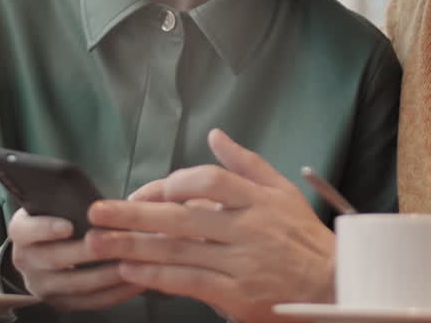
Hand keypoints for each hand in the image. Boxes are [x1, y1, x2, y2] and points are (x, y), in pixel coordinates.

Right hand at [7, 207, 143, 309]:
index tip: (69, 226)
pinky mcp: (60, 302)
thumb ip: (68, 201)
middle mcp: (26, 260)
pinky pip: (89, 301)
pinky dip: (114, 293)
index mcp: (21, 231)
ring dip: (106, 275)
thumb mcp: (53, 205)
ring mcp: (42, 285)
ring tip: (130, 262)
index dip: (46, 228)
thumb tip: (99, 202)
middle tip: (114, 243)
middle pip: (54, 258)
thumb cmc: (58, 218)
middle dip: (88, 252)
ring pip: (75, 284)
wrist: (45, 247)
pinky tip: (133, 282)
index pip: (25, 230)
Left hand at [86, 129, 334, 321]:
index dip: (171, 185)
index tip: (143, 194)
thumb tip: (215, 136)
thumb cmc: (303, 238)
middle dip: (133, 215)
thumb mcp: (283, 192)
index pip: (208, 182)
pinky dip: (156, 276)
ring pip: (178, 252)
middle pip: (181, 217)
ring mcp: (240, 263)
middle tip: (96, 212)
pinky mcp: (236, 295)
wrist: (333, 287)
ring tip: (98, 243)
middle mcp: (247, 229)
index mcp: (257, 199)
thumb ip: (246, 164)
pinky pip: (189, 282)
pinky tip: (130, 271)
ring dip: (133, 247)